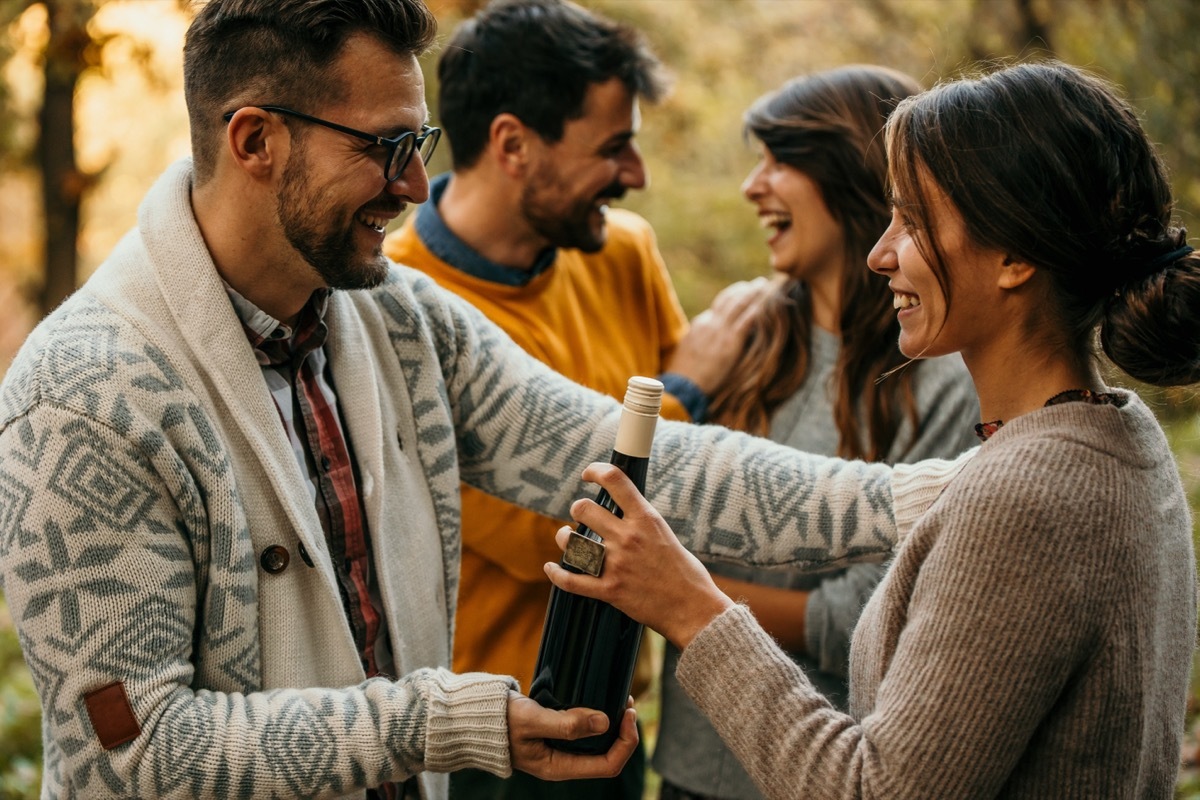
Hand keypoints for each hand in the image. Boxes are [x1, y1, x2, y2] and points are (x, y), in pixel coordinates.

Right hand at [507, 692, 637, 779]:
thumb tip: (604, 722)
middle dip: (623, 730)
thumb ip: (566, 724)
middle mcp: (562, 762)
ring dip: (612, 722)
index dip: (625, 741)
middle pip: (608, 755)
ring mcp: (558, 749)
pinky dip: (597, 717)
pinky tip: (598, 698)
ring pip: (598, 743)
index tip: (628, 712)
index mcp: (558, 768)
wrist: (471, 718)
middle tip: (626, 700)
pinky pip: (585, 731)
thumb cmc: (498, 721)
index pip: (608, 765)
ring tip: (617, 696)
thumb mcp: (531, 720)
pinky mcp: (555, 734)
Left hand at [544, 463, 735, 649]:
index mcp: (646, 520)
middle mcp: (628, 537)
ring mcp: (616, 564)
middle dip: (579, 508)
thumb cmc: (687, 574)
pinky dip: (557, 574)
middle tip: (581, 514)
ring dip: (565, 537)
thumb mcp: (665, 536)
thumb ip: (642, 524)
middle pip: (584, 509)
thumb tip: (623, 514)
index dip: (596, 471)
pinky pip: (572, 580)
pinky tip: (551, 568)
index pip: (615, 480)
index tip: (588, 475)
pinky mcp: (609, 590)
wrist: (694, 609)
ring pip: (573, 541)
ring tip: (567, 537)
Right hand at [664, 277, 769, 393]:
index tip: (743, 291)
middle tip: (757, 283)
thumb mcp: (688, 350)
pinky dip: (757, 308)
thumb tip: (706, 338)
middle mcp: (710, 322)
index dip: (732, 295)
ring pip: (739, 304)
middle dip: (744, 289)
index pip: (718, 304)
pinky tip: (766, 302)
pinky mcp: (730, 342)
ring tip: (764, 285)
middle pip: (729, 298)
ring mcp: (720, 331)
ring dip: (753, 292)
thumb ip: (699, 339)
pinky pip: (746, 320)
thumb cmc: (685, 373)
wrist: (683, 385)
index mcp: (700, 323)